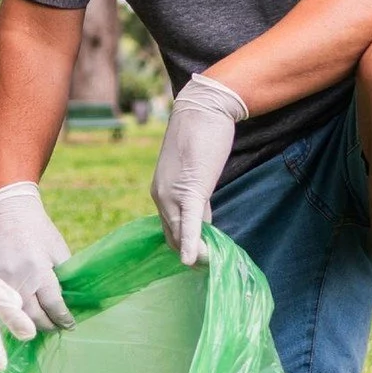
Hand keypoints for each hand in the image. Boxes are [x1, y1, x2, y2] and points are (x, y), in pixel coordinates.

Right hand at [0, 181, 74, 332]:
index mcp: (40, 271)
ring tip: (40, 325)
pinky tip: (20, 313)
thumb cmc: (37, 229)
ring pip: (15, 315)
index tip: (69, 325)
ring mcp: (0, 280)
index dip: (63, 319)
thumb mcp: (58, 249)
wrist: (7, 209)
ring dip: (29, 324)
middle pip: (34, 317)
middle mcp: (18, 279)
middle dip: (47, 325)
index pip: (54, 306)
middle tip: (56, 326)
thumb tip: (69, 302)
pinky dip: (11, 311)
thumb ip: (64, 276)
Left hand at [151, 74, 248, 265]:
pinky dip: (192, 243)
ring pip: (183, 232)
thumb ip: (197, 198)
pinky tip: (194, 260)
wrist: (203, 108)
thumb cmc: (202, 137)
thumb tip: (205, 223)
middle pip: (173, 236)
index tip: (201, 254)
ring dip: (197, 251)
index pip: (170, 229)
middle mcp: (160, 196)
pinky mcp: (191, 189)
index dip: (185, 244)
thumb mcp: (196, 174)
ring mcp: (172, 193)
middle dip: (191, 253)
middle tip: (209, 264)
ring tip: (211, 262)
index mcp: (160, 192)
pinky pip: (192, 222)